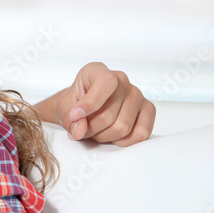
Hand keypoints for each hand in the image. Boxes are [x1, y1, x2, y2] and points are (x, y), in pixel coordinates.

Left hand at [35, 62, 154, 145]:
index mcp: (97, 71)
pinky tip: (112, 135)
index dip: (90, 103)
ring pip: (122, 127)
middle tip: (82, 130)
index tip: (75, 115)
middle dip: (91, 129)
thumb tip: (80, 131)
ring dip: (104, 136)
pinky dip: (123, 141)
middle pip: (109, 115)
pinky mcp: (148, 109)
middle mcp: (121, 79)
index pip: (105, 82)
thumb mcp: (65, 110)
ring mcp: (137, 94)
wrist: (84, 110)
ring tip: (95, 131)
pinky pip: (141, 133)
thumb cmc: (74, 106)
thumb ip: (70, 119)